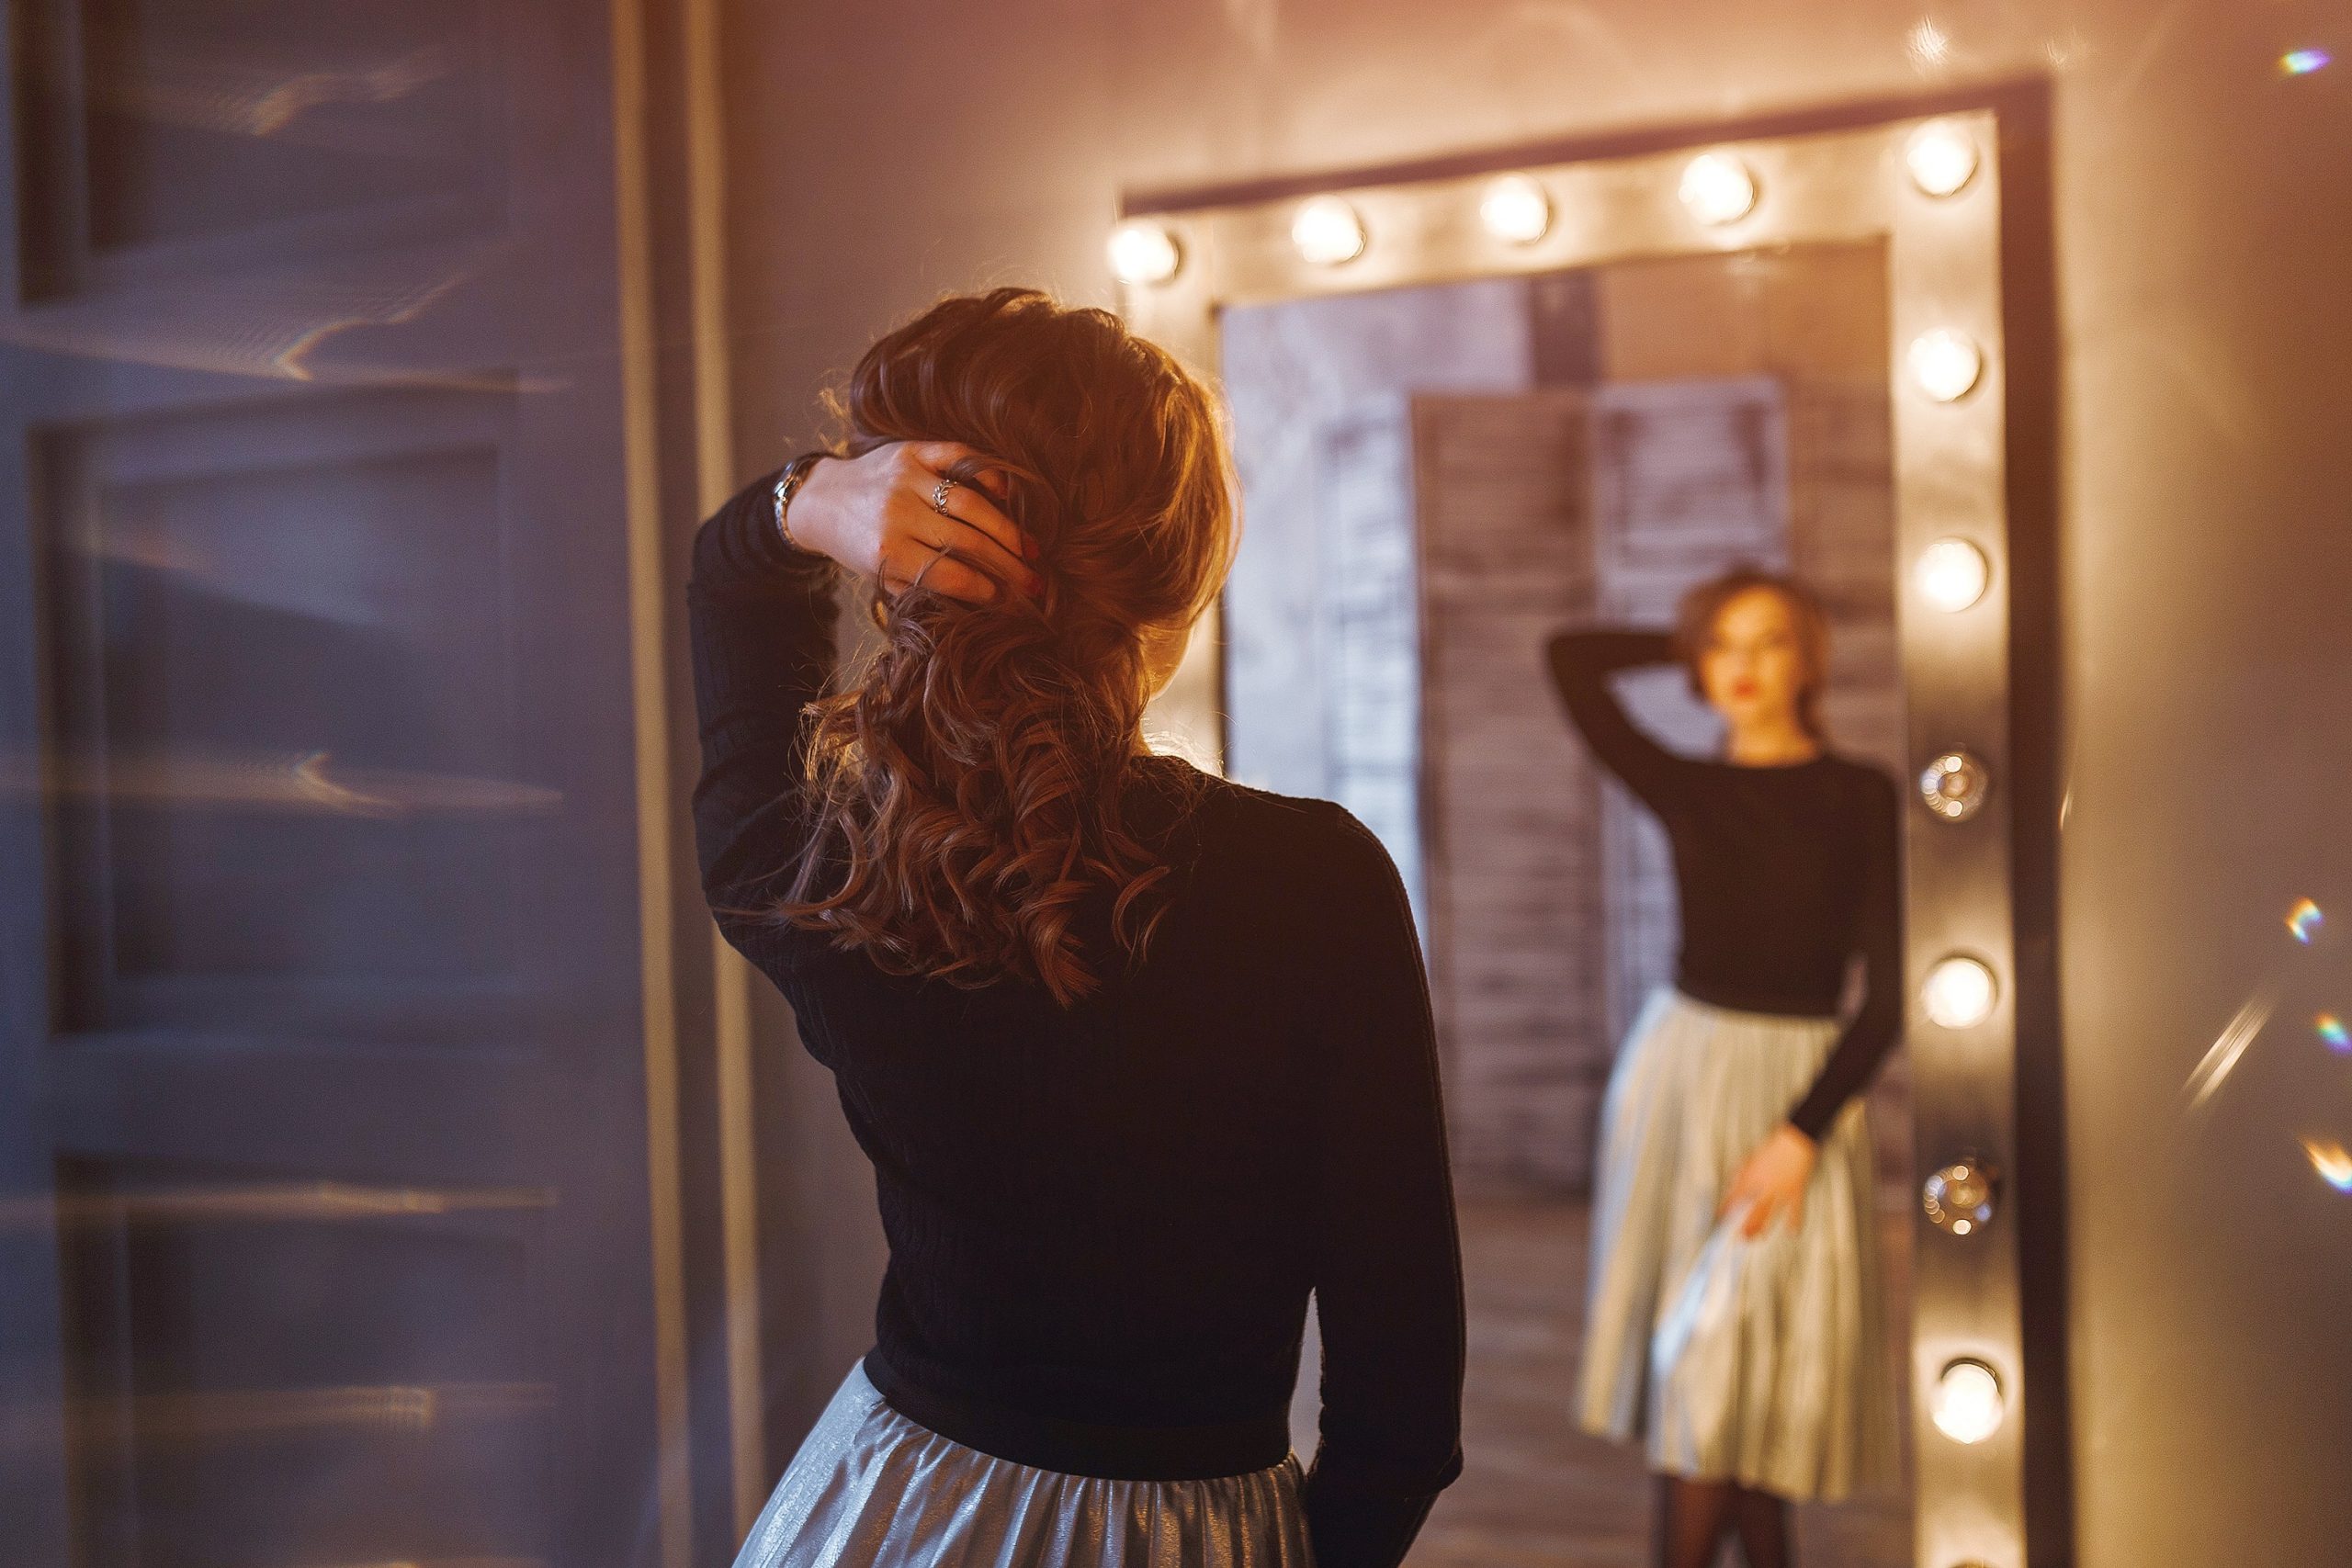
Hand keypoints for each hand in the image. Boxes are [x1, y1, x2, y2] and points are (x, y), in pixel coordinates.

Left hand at [788, 440, 1039, 602]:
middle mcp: (898, 511)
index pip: (951, 574)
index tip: (1009, 600)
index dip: (986, 589)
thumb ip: (924, 586)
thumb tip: (981, 598)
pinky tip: (1008, 495)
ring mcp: (907, 477)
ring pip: (971, 502)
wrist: (822, 500)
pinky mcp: (912, 451)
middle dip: (1007, 565)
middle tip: (1034, 581)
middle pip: (968, 541)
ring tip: (1030, 549)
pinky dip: (988, 473)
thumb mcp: (882, 576)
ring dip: (1007, 528)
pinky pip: (959, 457)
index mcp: (888, 550)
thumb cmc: (857, 545)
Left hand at [1721, 1123, 1817, 1238]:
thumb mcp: (1751, 1159)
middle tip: (1739, 1237)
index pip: (1735, 1196)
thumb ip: (1741, 1174)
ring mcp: (1780, 1190)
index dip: (1727, 1208)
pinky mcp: (1795, 1191)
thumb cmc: (1773, 1148)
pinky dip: (1795, 1221)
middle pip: (1751, 1210)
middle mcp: (1764, 1186)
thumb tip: (1733, 1186)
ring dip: (1762, 1226)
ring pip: (1769, 1213)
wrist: (1794, 1142)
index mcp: (1751, 1177)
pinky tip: (1792, 1232)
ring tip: (1756, 1238)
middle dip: (1743, 1225)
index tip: (1721, 1217)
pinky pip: (1795, 1209)